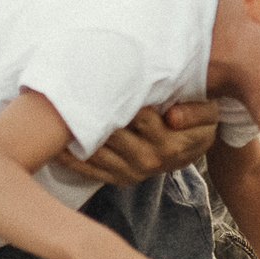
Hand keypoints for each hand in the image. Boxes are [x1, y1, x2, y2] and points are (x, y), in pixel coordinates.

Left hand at [58, 101, 216, 187]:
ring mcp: (131, 172)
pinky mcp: (117, 178)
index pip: (140, 118)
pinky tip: (53, 144)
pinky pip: (89, 170)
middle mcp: (148, 160)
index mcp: (169, 143)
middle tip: (66, 90)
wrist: (193, 147)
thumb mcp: (208, 113)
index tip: (99, 80)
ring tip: (51, 114)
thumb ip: (196, 112)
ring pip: (96, 151)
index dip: (120, 99)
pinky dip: (69, 158)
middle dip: (91, 112)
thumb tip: (174, 117)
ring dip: (75, 135)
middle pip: (111, 133)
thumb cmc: (197, 120)